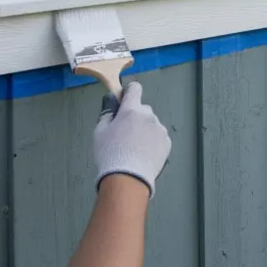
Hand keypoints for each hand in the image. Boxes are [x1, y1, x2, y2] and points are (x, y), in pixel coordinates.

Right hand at [93, 81, 171, 196]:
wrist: (128, 178)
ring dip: (144, 130)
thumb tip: (112, 105)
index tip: (125, 99)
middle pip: (142, 109)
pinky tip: (142, 153)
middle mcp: (149, 116)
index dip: (129, 92)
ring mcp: (159, 129)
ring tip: (133, 148)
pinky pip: (158, 137)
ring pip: (151, 124)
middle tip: (124, 133)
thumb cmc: (110, 154)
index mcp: (131, 110)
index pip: (134, 89)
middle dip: (135, 117)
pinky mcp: (166, 142)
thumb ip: (107, 114)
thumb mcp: (100, 132)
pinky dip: (152, 142)